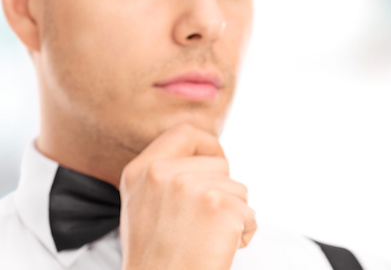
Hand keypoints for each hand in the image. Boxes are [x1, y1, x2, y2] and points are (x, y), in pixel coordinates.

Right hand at [119, 124, 256, 269]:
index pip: (185, 133)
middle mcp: (162, 173)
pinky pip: (249, 214)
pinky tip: (219, 250)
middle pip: (219, 164)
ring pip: (238, 190)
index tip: (218, 165)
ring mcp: (190, 188)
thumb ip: (168, 178)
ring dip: (232, 216)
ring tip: (206, 241)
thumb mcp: (144, 208)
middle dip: (223, 193)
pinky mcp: (219, 207)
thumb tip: (211, 159)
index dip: (209, 146)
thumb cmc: (157, 259)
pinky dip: (243, 234)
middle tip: (203, 226)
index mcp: (140, 171)